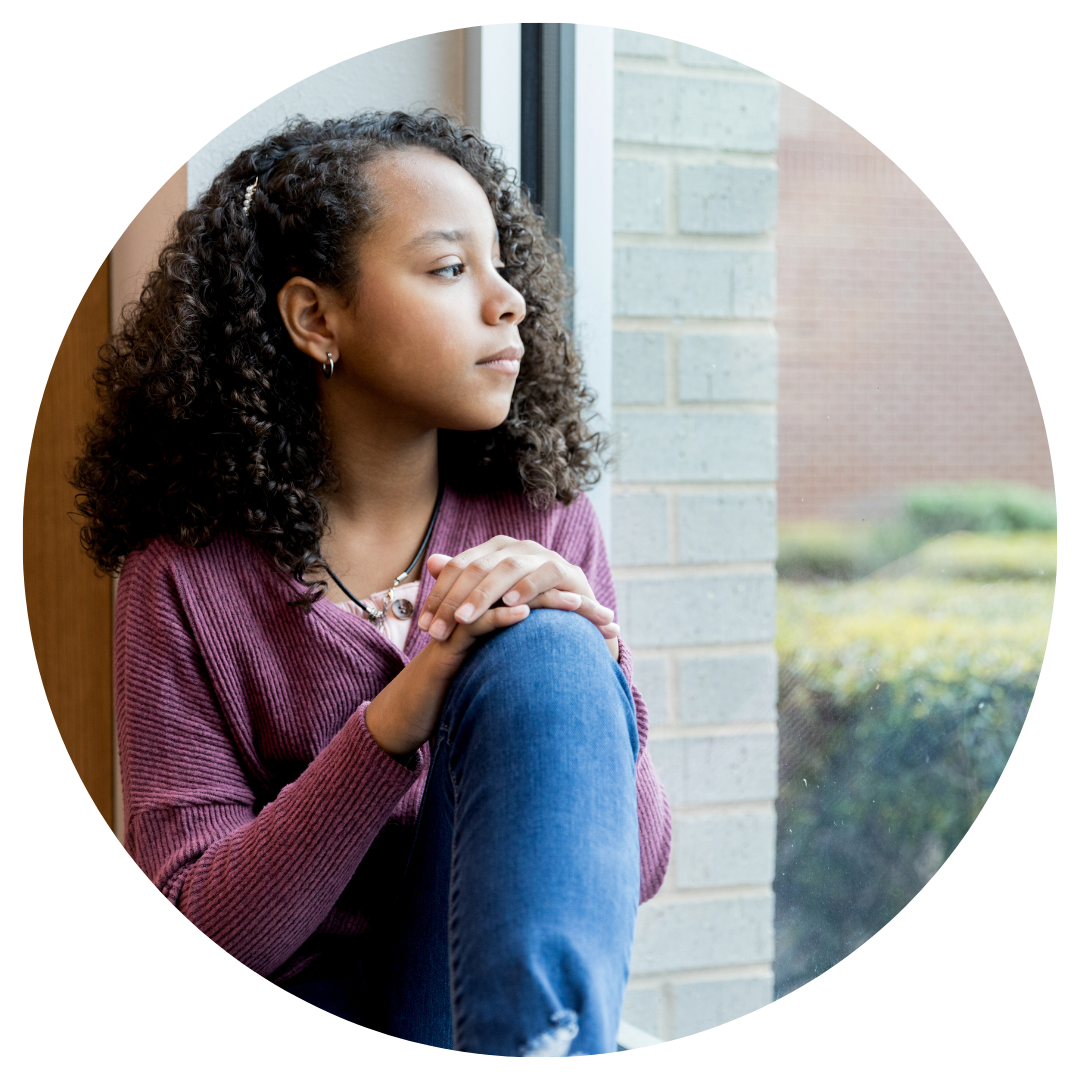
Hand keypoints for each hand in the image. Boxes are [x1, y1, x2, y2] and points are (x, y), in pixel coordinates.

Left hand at [418, 536, 619, 648]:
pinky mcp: (569, 572)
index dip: (439, 595)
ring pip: (508, 567)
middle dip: (454, 600)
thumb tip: (431, 562)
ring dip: (484, 594)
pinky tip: (511, 604)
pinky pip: (546, 573)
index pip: (460, 567)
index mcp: (497, 551)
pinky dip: (528, 587)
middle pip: (478, 567)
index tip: (424, 627)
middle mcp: (519, 548)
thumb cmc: (527, 614)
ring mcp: (544, 557)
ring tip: (464, 619)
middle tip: (437, 631)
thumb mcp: (493, 602)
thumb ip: (465, 583)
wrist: (576, 628)